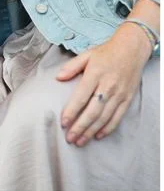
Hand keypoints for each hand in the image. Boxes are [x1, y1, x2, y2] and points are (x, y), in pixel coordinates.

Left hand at [56, 24, 151, 146]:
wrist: (131, 49)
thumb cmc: (106, 52)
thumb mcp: (87, 54)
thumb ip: (72, 66)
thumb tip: (58, 77)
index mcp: (95, 74)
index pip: (81, 96)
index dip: (72, 111)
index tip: (63, 122)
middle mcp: (108, 86)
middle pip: (93, 111)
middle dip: (80, 127)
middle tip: (70, 139)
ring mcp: (119, 94)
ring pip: (104, 117)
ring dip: (91, 131)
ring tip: (80, 141)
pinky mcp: (127, 99)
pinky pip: (117, 117)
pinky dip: (107, 128)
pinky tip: (98, 136)